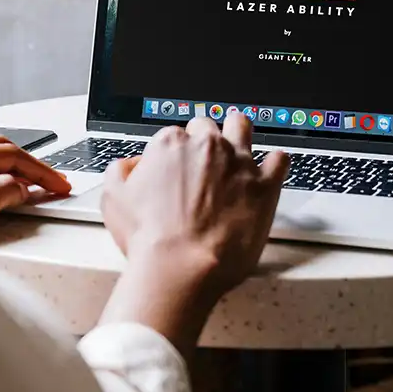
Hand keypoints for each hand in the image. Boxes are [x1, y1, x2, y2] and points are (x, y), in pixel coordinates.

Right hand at [98, 113, 288, 358]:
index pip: (174, 135)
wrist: (181, 266)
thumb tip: (131, 164)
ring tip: (237, 144)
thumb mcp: (113, 199)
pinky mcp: (264, 185)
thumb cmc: (150, 239)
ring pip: (242, 127)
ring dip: (238, 131)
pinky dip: (275, 162)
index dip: (174, 153)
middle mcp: (208, 146)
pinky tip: (271, 167)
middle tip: (202, 162)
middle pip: (208, 128)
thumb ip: (121, 171)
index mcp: (172, 144)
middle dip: (205, 140)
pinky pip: (279, 160)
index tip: (176, 168)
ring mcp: (239, 162)